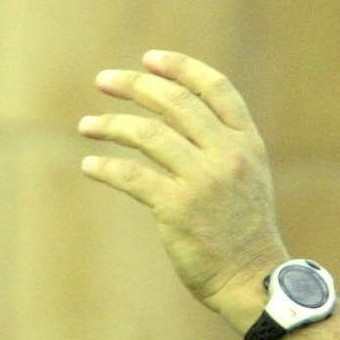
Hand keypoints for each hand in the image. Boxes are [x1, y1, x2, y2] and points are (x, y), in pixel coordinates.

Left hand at [78, 51, 289, 324]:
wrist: (253, 281)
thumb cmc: (244, 233)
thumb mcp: (249, 178)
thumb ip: (224, 146)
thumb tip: (178, 117)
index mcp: (248, 143)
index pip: (216, 88)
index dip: (181, 67)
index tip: (150, 59)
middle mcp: (228, 155)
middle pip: (175, 103)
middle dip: (135, 85)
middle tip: (103, 80)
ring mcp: (203, 181)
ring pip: (148, 134)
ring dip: (111, 124)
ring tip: (87, 125)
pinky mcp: (178, 209)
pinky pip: (132, 176)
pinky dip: (106, 166)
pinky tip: (90, 164)